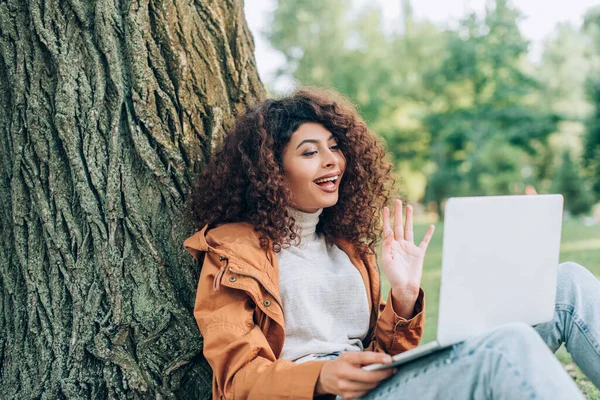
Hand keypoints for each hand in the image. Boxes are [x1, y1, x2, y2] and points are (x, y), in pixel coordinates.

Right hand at [315, 352, 395, 398]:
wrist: (325, 377)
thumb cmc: (341, 364)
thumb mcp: (349, 356)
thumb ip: (364, 358)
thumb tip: (384, 361)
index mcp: (345, 360)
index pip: (363, 358)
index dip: (377, 359)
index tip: (390, 360)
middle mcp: (343, 373)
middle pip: (369, 376)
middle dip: (384, 373)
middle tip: (393, 369)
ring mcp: (345, 387)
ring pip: (370, 386)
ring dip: (379, 380)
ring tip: (385, 374)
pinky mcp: (347, 396)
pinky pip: (366, 392)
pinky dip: (372, 387)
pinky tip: (374, 382)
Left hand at [382, 200, 434, 317]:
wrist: (404, 287)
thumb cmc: (393, 276)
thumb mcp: (387, 260)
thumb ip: (387, 245)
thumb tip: (389, 231)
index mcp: (390, 246)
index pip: (388, 229)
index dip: (386, 218)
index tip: (385, 208)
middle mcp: (400, 245)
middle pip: (399, 225)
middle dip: (398, 214)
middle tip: (397, 201)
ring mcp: (410, 248)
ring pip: (410, 229)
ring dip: (410, 218)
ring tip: (409, 207)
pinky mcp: (419, 253)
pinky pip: (424, 242)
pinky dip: (428, 234)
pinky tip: (431, 226)